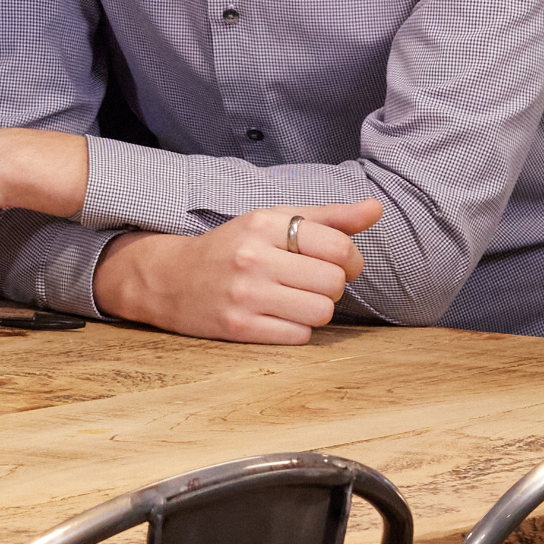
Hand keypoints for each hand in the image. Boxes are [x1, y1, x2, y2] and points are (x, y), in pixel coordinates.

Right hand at [92, 199, 382, 344]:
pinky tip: (275, 316)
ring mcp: (244, 295)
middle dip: (330, 286)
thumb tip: (376, 208)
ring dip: (315, 309)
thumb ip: (326, 217)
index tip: (338, 263)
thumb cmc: (229, 248)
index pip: (340, 248)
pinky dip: (295, 329)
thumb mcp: (270, 221)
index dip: (351, 260)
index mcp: (263, 224)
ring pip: (321, 312)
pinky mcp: (237, 327)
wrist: (167, 279)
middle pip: (334, 283)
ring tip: (292, 300)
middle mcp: (252, 258)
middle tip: (310, 282)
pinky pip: (299, 335)